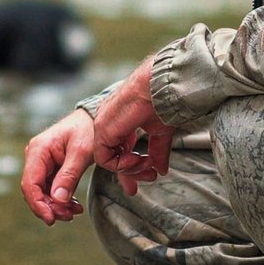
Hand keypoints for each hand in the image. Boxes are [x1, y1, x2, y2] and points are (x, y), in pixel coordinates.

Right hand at [21, 109, 95, 224]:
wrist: (94, 119)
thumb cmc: (88, 129)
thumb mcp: (81, 152)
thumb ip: (69, 176)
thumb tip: (58, 200)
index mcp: (38, 150)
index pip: (30, 183)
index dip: (38, 204)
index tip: (51, 219)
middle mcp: (36, 157)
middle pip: (34, 191)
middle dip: (50, 207)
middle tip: (69, 216)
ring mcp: (42, 163)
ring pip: (42, 193)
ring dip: (57, 206)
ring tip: (74, 212)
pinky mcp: (50, 169)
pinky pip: (51, 189)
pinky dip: (61, 200)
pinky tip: (74, 206)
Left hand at [92, 58, 176, 195]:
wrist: (159, 88)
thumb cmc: (160, 101)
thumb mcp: (159, 132)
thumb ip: (157, 151)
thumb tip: (161, 170)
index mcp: (119, 122)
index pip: (120, 151)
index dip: (135, 166)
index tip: (152, 172)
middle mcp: (107, 124)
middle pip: (113, 158)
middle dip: (133, 172)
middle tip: (150, 176)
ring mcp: (102, 126)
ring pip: (108, 161)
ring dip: (130, 168)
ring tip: (146, 162)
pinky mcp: (101, 130)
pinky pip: (104, 159)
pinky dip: (121, 165)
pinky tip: (137, 158)